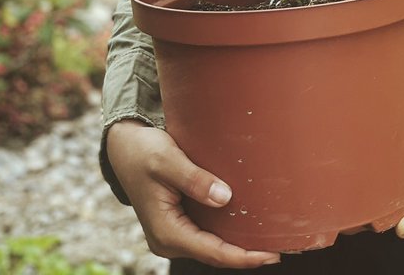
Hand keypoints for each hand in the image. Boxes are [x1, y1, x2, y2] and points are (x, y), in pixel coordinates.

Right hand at [105, 120, 280, 267]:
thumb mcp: (168, 160)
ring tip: (268, 240)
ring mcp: (172, 234)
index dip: (242, 256)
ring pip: (210, 246)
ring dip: (236, 245)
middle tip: (279, 248)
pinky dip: (225, 234)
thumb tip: (225, 198)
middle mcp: (168, 239)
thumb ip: (195, 179)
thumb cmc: (144, 151)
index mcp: (166, 232)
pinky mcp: (177, 223)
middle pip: (214, 254)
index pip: (212, 252)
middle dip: (245, 255)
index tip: (270, 254)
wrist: (124, 147)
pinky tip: (245, 226)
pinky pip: (205, 234)